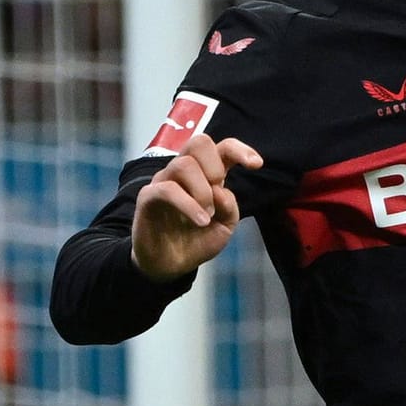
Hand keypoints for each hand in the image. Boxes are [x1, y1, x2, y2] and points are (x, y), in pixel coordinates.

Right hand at [131, 134, 262, 281]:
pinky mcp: (149, 196)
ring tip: (207, 216)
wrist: (172, 263)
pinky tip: (201, 221)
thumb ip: (230, 207)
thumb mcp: (225, 226)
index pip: (223, 147)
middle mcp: (185, 172)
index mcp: (207, 174)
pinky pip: (168, 189)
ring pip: (184, 164)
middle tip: (217, 193)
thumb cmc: (198, 239)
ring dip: (202, 191)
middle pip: (199, 142)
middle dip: (215, 166)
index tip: (256, 165)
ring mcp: (165, 181)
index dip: (240, 149)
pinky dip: (189, 205)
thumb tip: (221, 191)